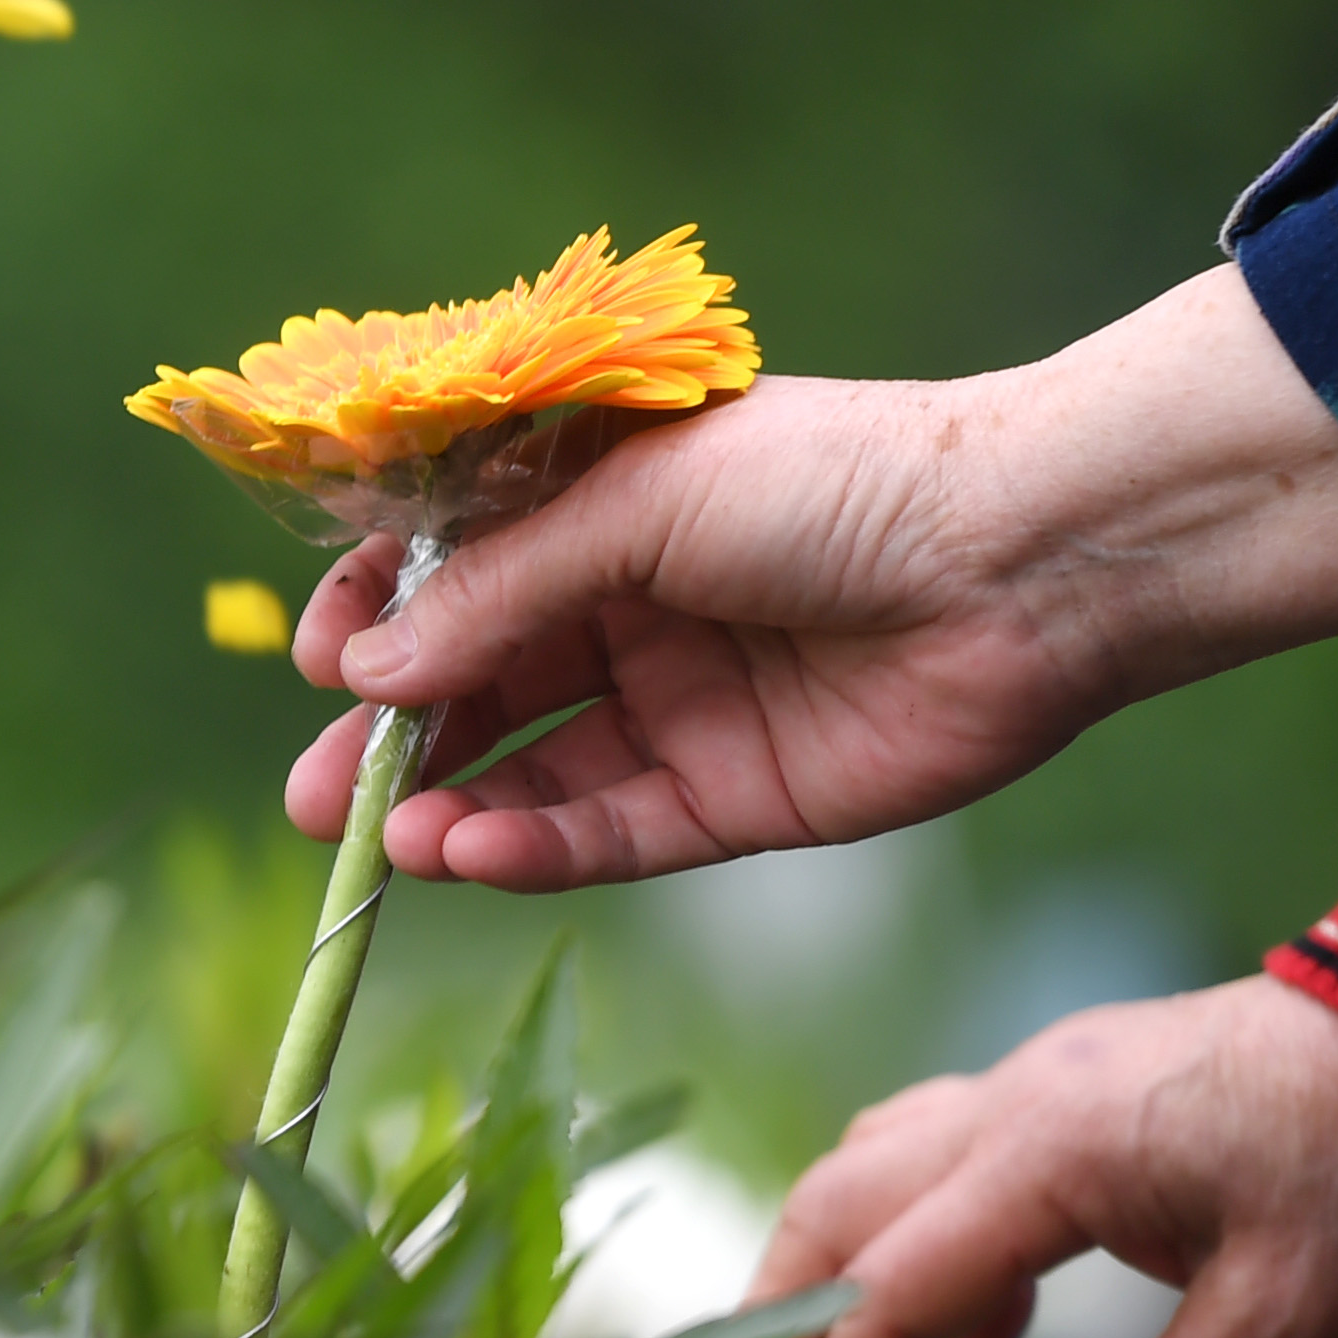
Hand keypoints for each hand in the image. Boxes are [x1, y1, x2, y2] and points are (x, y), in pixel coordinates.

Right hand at [285, 268, 1337, 886]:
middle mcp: (629, 605)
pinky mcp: (734, 796)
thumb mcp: (638, 505)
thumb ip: (501, 590)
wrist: (1022, 559)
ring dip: (453, 806)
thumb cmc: (835, 482)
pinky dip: (537, 847)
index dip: (380, 616)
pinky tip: (470, 854)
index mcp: (600, 505)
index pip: (453, 568)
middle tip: (315, 798)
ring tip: (387, 842)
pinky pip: (612, 831)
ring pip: (534, 769)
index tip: (321, 661)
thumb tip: (365, 675)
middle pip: (480, 683)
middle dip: (391, 742)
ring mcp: (680, 704)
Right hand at [667, 976, 1337, 1337]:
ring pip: (869, 1174)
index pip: (895, 1295)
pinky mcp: (1069, 1090)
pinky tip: (971, 1331)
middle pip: (833, 1213)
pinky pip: (936, 1160)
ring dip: (819, 1278)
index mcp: (1048, 1156)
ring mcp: (1034, 1084)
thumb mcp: (1294, 1322)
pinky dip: (907, 1244)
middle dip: (766, 1333)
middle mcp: (1011, 1104)